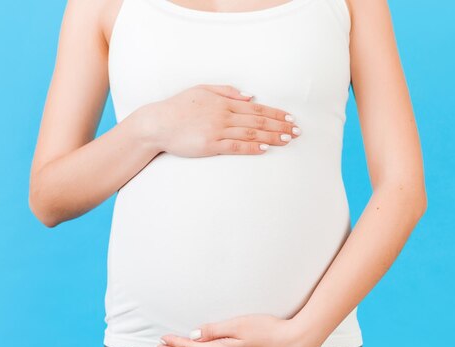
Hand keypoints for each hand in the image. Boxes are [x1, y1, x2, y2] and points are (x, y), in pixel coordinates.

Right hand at [131, 84, 300, 157]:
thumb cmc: (178, 107)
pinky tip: (265, 148)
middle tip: (297, 132)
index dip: (276, 114)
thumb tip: (250, 96)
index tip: (290, 119)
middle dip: (280, 126)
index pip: (256, 108)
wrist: (157, 123)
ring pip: (251, 132)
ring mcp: (217, 130)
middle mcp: (223, 114)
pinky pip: (235, 146)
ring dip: (272, 137)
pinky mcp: (210, 145)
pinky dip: (252, 147)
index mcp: (223, 102)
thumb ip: (227, 91)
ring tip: (288, 140)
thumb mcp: (202, 90)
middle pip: (258, 120)